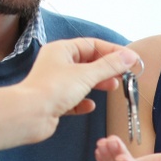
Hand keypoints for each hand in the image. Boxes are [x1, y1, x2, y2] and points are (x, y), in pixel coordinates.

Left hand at [0, 39, 137, 148]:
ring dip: (98, 84)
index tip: (131, 59)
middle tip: (124, 74)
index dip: (113, 51)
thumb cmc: (53, 89)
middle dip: (107, 68)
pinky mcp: (54, 102)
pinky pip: (73, 99)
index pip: (92, 45)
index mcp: (61, 50)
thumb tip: (130, 56)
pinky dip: (83, 101)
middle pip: (88, 62)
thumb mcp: (86, 74)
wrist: (29, 115)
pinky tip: (90, 106)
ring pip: (81, 80)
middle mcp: (57, 64)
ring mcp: (55, 83)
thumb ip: (110, 66)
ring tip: (113, 87)